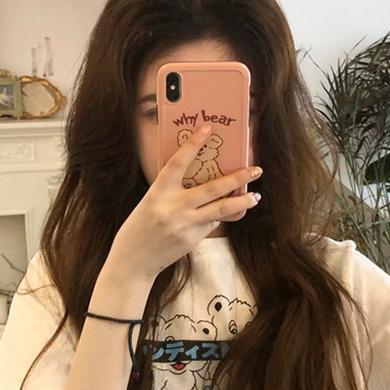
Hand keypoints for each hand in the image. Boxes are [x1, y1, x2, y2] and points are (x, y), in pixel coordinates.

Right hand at [109, 125, 261, 281]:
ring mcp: (184, 224)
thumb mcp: (151, 204)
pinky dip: (220, 217)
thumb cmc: (139, 229)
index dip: (193, 144)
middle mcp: (173, 206)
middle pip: (212, 188)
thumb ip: (172, 194)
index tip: (207, 129)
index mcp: (158, 192)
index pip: (178, 162)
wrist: (133, 261)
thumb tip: (201, 185)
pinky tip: (228, 214)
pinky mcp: (191, 239)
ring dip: (241, 202)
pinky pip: (212, 224)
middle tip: (256, 169)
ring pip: (220, 209)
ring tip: (255, 196)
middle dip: (237, 178)